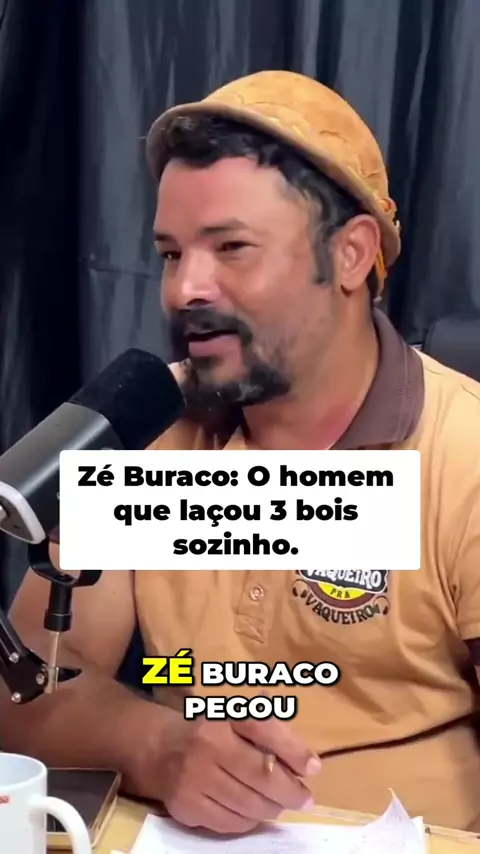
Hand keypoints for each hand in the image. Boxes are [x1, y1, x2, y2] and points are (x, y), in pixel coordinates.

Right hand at [152, 714, 320, 833]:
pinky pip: (229, 824)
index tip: (313, 768)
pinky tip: (254, 811)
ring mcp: (193, 781)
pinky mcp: (186, 808)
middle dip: (289, 791)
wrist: (159, 749)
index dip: (293, 750)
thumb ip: (273, 733)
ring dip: (271, 808)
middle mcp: (205, 748)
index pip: (263, 730)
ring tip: (279, 804)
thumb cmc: (210, 730)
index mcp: (221, 719)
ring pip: (248, 805)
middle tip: (304, 799)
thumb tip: (310, 766)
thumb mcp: (237, 718)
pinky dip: (249, 821)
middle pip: (261, 776)